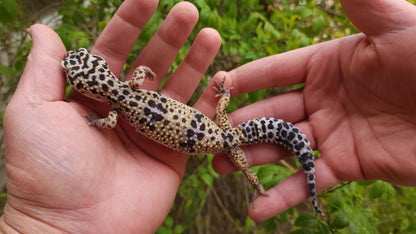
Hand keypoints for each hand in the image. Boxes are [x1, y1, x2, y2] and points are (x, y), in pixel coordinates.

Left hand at [1, 0, 220, 231]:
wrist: (73, 229)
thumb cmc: (46, 170)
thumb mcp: (31, 112)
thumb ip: (45, 69)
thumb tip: (44, 29)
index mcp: (92, 94)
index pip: (115, 47)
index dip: (131, 20)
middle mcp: (124, 107)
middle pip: (153, 62)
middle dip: (171, 35)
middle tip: (189, 10)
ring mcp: (150, 129)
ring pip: (179, 87)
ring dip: (196, 61)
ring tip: (210, 35)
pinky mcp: (173, 153)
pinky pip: (196, 122)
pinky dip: (212, 102)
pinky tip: (224, 79)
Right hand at [209, 0, 415, 220]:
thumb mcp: (394, 27)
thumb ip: (359, 3)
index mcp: (328, 64)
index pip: (275, 71)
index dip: (245, 80)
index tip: (215, 88)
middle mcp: (324, 98)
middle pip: (271, 112)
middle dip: (238, 124)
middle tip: (206, 135)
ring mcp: (333, 133)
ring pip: (282, 147)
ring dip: (250, 159)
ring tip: (219, 167)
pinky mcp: (348, 165)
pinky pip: (309, 180)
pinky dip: (284, 196)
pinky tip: (257, 210)